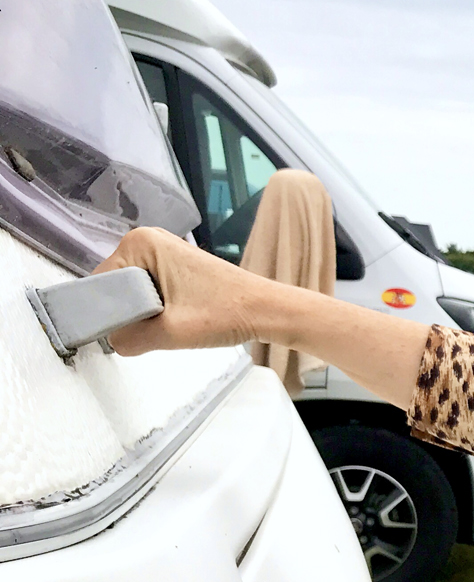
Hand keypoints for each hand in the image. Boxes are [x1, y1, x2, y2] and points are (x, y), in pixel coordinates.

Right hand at [93, 228, 270, 354]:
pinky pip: (147, 294)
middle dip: (129, 314)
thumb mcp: (168, 332)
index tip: (128, 331)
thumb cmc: (228, 312)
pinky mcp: (174, 268)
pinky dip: (156, 311)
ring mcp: (162, 253)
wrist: (266, 311)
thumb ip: (127, 339)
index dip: (108, 313)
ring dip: (144, 315)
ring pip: (130, 295)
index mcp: (139, 242)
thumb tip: (111, 341)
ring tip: (170, 323)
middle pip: (114, 289)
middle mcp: (147, 240)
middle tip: (158, 327)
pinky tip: (175, 319)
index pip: (99, 284)